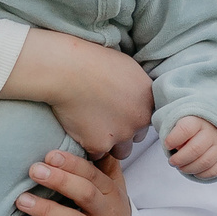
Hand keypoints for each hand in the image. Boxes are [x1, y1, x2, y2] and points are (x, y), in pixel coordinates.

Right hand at [1, 29, 153, 158]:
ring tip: (93, 129)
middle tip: (104, 118)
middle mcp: (139, 119)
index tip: (118, 110)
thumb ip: (136, 86)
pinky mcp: (99, 144)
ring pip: (121, 151)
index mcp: (148, 99)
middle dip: (124, 131)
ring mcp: (120, 134)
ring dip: (111, 144)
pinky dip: (89, 146)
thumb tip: (134, 92)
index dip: (132, 115)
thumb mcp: (126, 67)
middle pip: (137, 136)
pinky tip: (79, 131)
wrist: (67, 70)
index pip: (147, 117)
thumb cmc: (92, 60)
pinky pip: (97, 154)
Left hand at [18, 150, 131, 215]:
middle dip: (60, 180)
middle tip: (34, 170)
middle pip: (86, 193)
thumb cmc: (106, 215)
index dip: (71, 163)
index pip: (91, 174)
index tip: (49, 154)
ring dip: (50, 211)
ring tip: (23, 201)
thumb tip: (88, 135)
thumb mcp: (111, 189)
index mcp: (110, 192)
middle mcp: (109, 213)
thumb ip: (101, 165)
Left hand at [165, 117, 216, 180]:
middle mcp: (212, 132)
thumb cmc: (191, 128)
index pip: (185, 129)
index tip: (167, 145)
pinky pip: (213, 171)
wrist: (213, 127)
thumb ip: (174, 133)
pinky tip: (194, 170)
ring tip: (181, 167)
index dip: (173, 139)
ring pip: (205, 162)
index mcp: (198, 120)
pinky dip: (201, 174)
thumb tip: (177, 148)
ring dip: (188, 168)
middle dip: (179, 159)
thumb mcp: (180, 124)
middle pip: (195, 149)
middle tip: (172, 161)